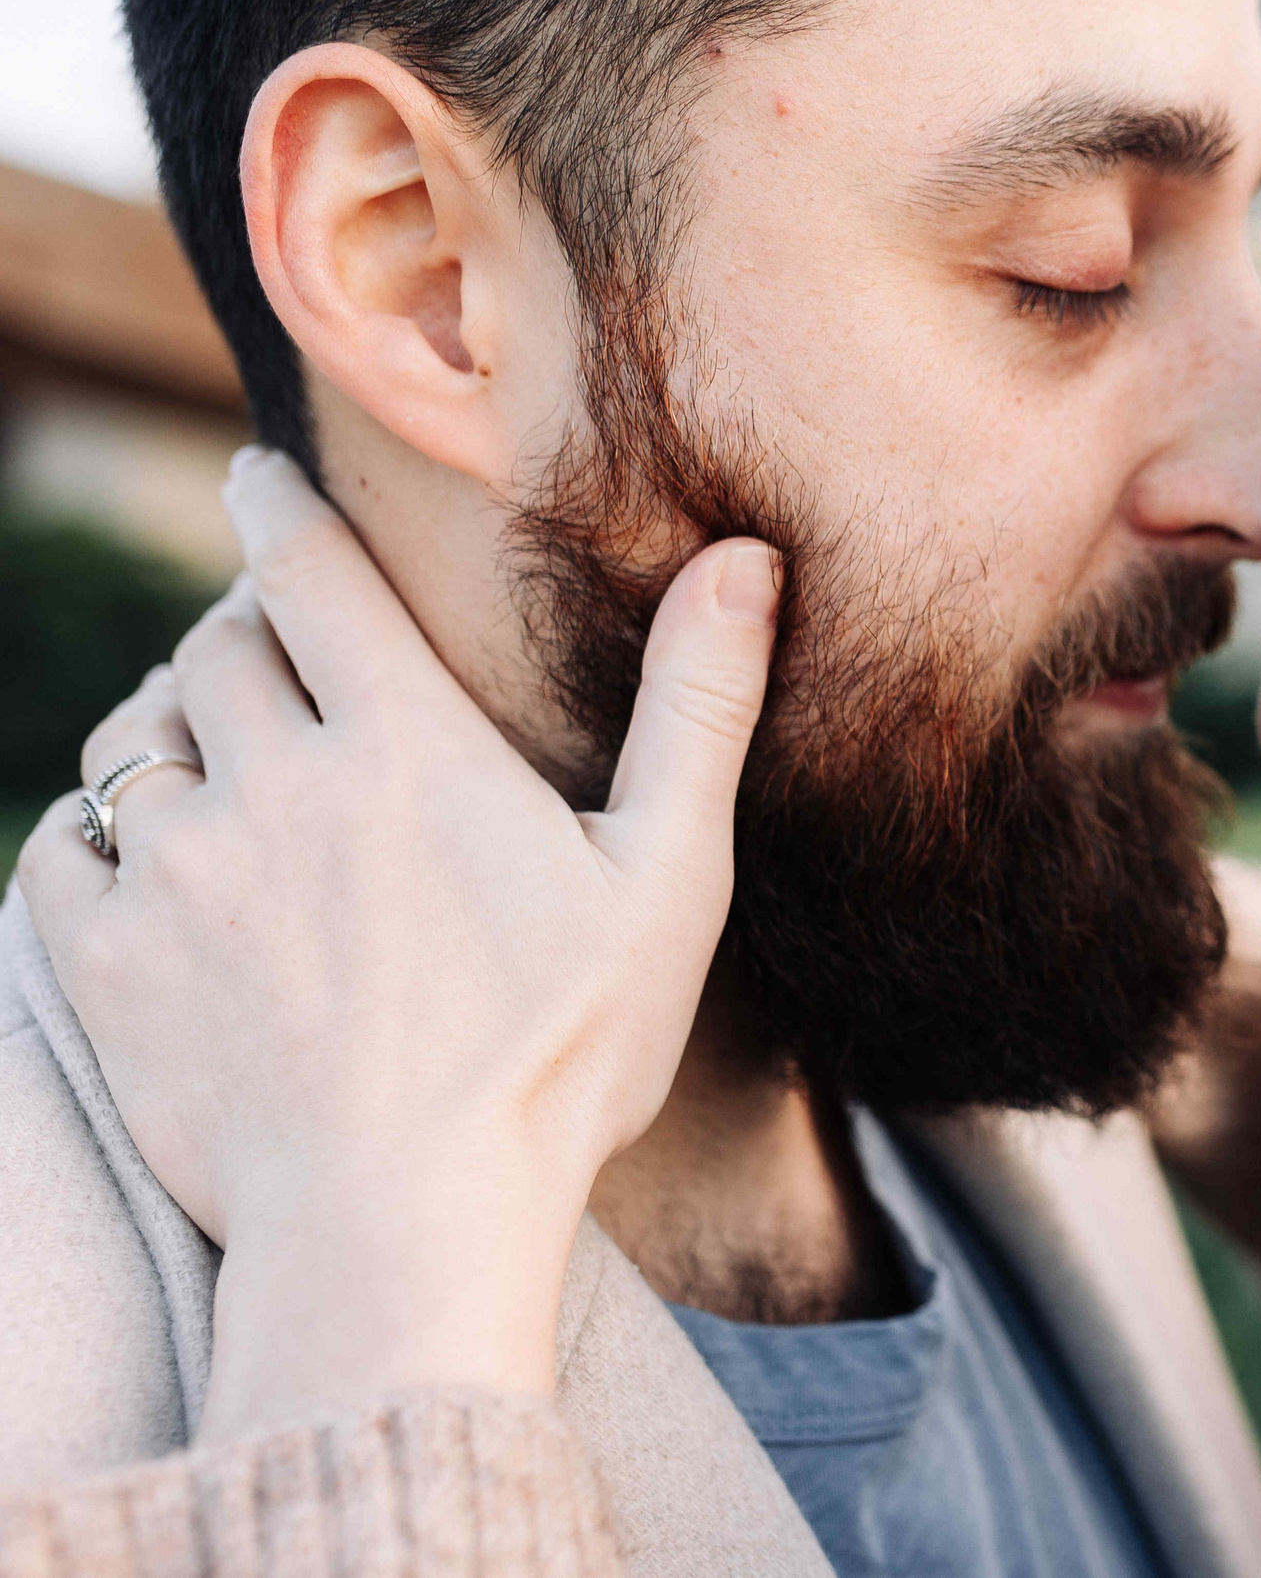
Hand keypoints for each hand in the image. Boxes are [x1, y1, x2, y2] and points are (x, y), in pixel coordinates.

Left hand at [13, 448, 778, 1440]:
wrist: (406, 1231)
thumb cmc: (560, 1059)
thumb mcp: (668, 878)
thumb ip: (696, 705)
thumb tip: (747, 555)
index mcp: (404, 742)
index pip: (305, 566)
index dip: (274, 503)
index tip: (256, 475)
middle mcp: (271, 782)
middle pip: (215, 644)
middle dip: (243, 629)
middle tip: (279, 658)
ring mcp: (176, 875)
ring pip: (130, 741)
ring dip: (172, 728)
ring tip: (217, 759)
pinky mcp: (105, 965)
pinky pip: (59, 850)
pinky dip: (95, 835)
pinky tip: (151, 865)